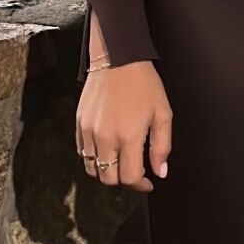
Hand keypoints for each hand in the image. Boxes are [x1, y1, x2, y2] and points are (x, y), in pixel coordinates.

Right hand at [76, 63, 172, 193]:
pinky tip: (107, 147)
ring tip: (119, 161)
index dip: (140, 185)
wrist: (117, 58)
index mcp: (129, 137)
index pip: (129, 177)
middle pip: (108, 178)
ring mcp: (89, 132)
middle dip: (123, 180)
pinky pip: (83, 152)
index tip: (147, 182)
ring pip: (92, 168)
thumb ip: (162, 146)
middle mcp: (106, 138)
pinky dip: (94, 157)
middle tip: (134, 172)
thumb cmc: (144, 84)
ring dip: (107, 170)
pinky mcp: (79, 124)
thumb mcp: (163, 113)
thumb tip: (160, 172)